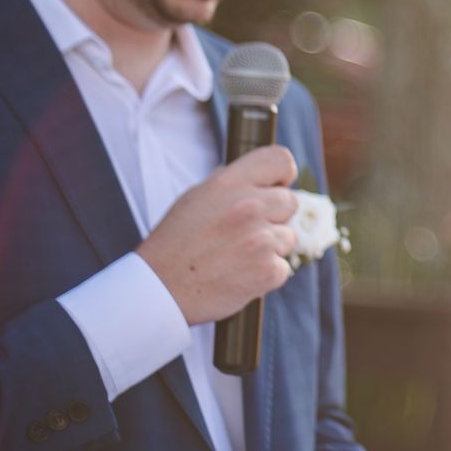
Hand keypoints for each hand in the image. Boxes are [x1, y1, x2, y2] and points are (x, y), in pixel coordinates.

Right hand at [137, 146, 299, 325]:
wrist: (161, 290)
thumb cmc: (176, 243)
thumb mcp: (195, 198)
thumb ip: (229, 184)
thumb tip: (259, 176)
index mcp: (228, 184)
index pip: (280, 160)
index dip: (283, 173)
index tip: (277, 185)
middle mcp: (248, 207)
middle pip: (290, 201)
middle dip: (273, 216)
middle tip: (243, 232)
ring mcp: (261, 240)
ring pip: (288, 237)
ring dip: (270, 247)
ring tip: (236, 255)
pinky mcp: (268, 270)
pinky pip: (283, 267)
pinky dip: (266, 273)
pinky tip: (239, 274)